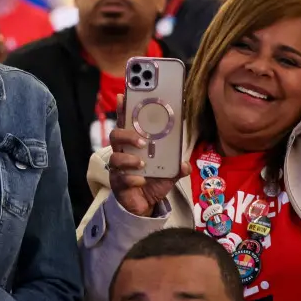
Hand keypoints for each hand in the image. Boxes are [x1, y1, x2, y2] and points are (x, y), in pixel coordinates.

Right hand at [108, 95, 188, 216]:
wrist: (146, 205)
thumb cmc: (153, 180)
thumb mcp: (169, 171)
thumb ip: (176, 165)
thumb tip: (185, 164)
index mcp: (134, 143)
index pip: (127, 122)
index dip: (123, 108)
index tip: (123, 95)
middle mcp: (123, 153)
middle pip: (116, 135)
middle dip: (127, 135)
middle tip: (142, 140)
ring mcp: (118, 168)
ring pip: (115, 157)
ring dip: (129, 159)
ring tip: (142, 163)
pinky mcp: (118, 184)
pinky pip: (121, 178)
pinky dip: (132, 178)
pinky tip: (141, 180)